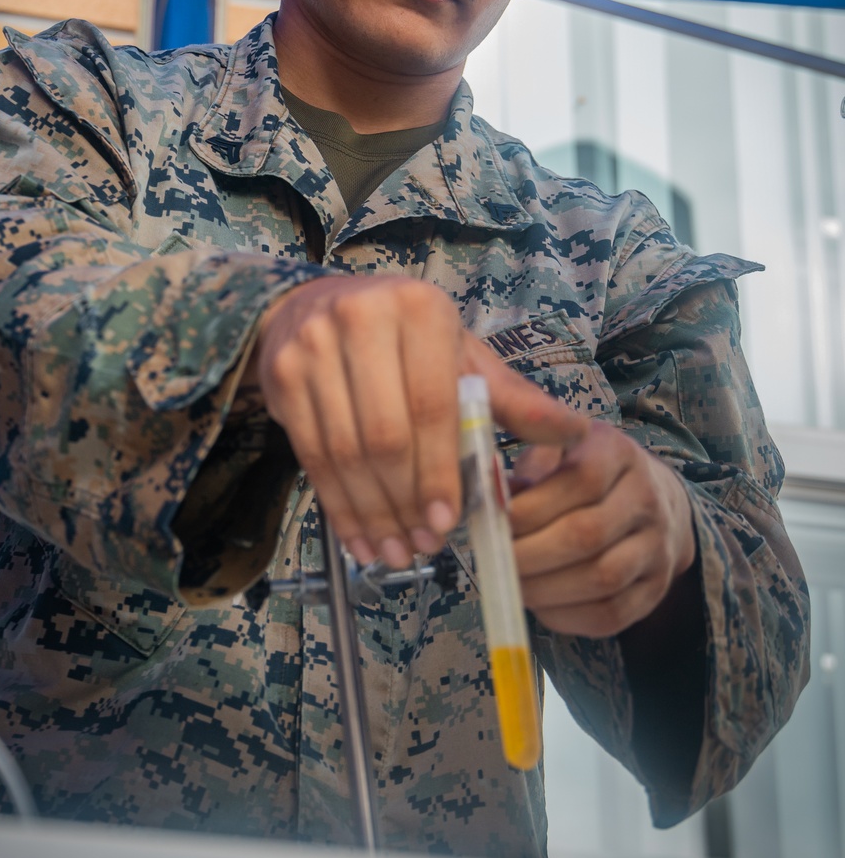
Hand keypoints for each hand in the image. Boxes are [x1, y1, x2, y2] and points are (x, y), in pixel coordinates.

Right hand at [249, 276, 585, 568]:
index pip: (433, 405)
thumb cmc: (401, 336)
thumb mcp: (460, 353)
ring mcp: (312, 346)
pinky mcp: (281, 375)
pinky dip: (338, 505)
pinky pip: (311, 456)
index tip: (449, 522)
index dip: (441, 471)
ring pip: (345, 451)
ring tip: (394, 552)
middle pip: (386, 435)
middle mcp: (360, 317)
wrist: (312, 305)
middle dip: (407, 501)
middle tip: (424, 546)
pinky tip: (359, 536)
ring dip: (372, 512)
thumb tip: (576, 433)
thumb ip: (511, 399)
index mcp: (418, 309)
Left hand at [510, 424, 696, 637]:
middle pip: (588, 534)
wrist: (651, 499)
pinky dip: (567, 617)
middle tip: (493, 562)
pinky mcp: (657, 587)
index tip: (494, 523)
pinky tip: (540, 605)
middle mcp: (647, 498)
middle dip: (530, 554)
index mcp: (617, 453)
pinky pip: (612, 614)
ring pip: (602, 578)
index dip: (531, 508)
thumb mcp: (558, 449)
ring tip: (512, 586)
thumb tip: (487, 502)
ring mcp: (658, 545)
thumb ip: (525, 471)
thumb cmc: (584, 473)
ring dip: (546, 590)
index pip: (580, 479)